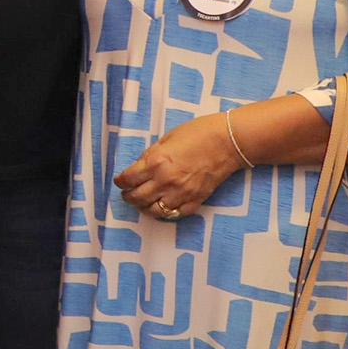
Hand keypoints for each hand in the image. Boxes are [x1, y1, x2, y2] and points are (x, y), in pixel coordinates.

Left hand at [115, 114, 245, 221]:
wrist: (228, 142)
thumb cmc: (197, 134)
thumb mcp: (165, 139)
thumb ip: (150, 156)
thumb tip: (138, 168)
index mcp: (156, 162)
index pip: (128, 180)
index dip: (120, 181)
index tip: (120, 181)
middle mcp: (165, 181)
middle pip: (136, 198)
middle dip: (128, 196)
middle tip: (127, 193)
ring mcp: (181, 193)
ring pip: (153, 211)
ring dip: (144, 207)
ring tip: (143, 201)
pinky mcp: (195, 200)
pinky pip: (175, 214)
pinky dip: (166, 212)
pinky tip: (162, 205)